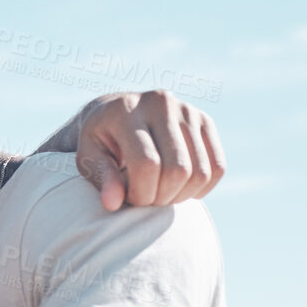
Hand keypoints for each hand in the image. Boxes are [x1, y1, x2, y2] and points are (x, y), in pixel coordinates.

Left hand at [74, 90, 225, 210]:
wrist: (117, 113)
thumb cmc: (100, 141)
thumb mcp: (88, 158)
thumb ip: (101, 178)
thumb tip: (113, 203)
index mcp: (127, 110)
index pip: (146, 164)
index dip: (140, 192)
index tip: (129, 199)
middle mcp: (161, 103)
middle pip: (178, 169)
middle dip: (161, 196)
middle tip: (146, 199)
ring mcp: (187, 110)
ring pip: (200, 172)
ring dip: (181, 195)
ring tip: (160, 194)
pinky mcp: (205, 120)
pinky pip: (218, 167)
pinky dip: (202, 188)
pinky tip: (180, 189)